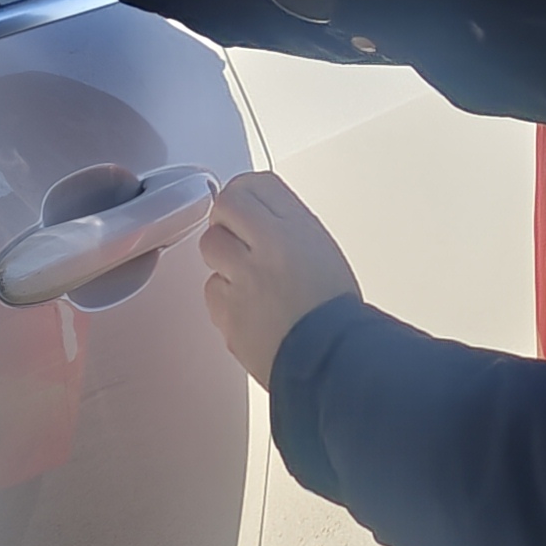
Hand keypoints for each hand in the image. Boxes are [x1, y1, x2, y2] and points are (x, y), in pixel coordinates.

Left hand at [197, 172, 358, 388]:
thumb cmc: (335, 312)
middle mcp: (267, 248)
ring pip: (211, 248)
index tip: (245, 207)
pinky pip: (212, 291)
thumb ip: (286, 228)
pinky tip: (248, 307)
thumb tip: (258, 216)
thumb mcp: (321, 250)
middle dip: (228, 222)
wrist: (333, 360)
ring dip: (224, 259)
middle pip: (224, 208)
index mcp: (296, 229)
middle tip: (241, 239)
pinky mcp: (227, 312)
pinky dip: (224, 297)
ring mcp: (244, 280)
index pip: (251, 185)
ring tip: (251, 278)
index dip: (245, 196)